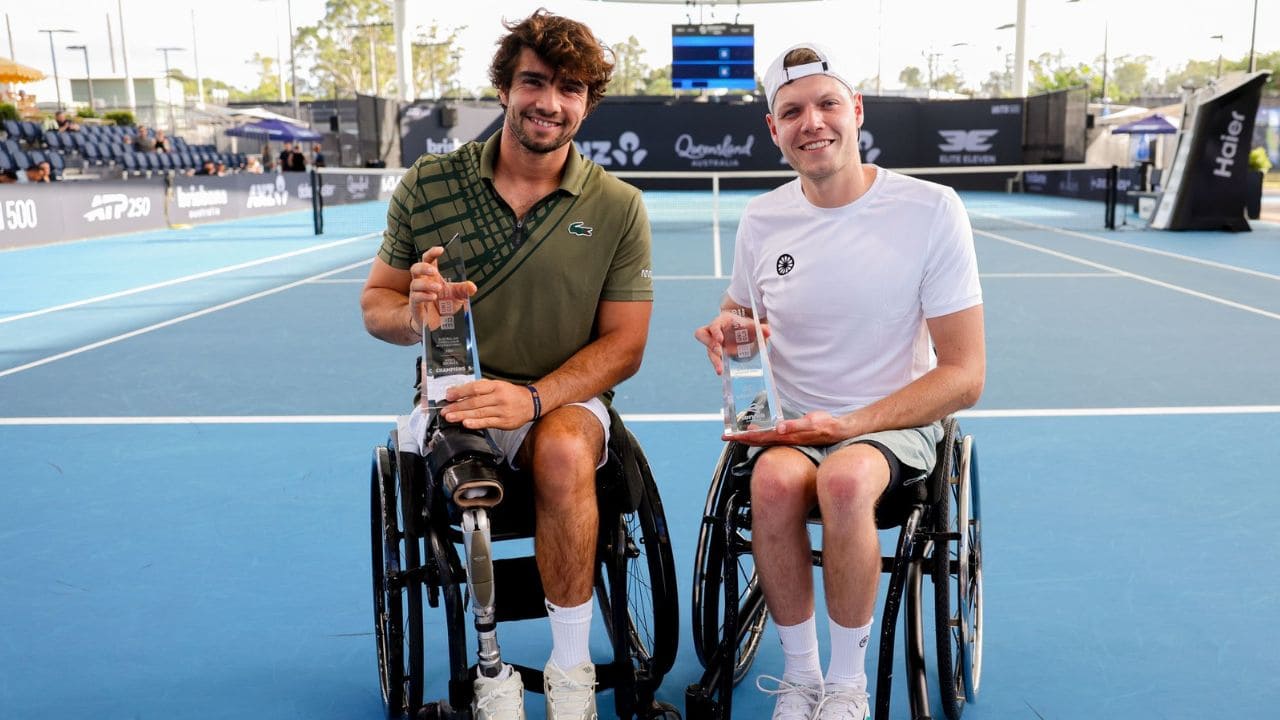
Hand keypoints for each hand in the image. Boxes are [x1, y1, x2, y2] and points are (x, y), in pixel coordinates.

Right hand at [408, 246, 476, 334]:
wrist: (437, 325)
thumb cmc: (444, 306)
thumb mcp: (457, 297)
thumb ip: (463, 290)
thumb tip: (472, 287)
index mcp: (432, 276)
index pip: (428, 260)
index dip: (432, 253)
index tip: (441, 249)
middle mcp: (423, 283)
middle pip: (415, 268)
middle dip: (423, 267)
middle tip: (433, 270)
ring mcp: (417, 294)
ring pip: (415, 283)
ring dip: (426, 284)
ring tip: (438, 288)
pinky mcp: (415, 306)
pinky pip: (415, 297)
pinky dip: (424, 296)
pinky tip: (433, 297)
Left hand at [441, 379, 536, 430]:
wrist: (531, 403)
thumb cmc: (511, 394)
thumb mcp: (498, 385)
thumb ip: (481, 387)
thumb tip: (460, 391)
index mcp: (496, 386)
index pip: (475, 388)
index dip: (460, 392)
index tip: (448, 395)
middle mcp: (499, 397)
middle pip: (474, 402)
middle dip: (457, 407)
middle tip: (445, 410)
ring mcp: (502, 410)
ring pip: (479, 413)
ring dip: (462, 415)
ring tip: (450, 417)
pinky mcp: (504, 422)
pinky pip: (487, 422)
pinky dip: (476, 423)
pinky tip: (466, 424)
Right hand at [693, 310, 768, 375]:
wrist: (741, 330)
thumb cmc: (744, 326)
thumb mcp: (751, 326)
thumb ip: (759, 328)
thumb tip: (768, 331)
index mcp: (721, 321)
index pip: (714, 325)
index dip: (715, 331)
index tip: (720, 340)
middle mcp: (713, 331)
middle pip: (702, 335)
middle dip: (710, 344)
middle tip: (719, 354)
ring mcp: (713, 342)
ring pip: (708, 349)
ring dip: (713, 360)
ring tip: (720, 371)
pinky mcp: (715, 352)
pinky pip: (713, 358)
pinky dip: (718, 365)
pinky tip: (722, 372)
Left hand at [724, 411, 846, 445]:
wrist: (837, 430)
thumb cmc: (824, 425)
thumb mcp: (811, 423)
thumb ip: (795, 426)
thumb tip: (779, 429)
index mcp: (785, 436)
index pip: (760, 437)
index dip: (744, 437)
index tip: (730, 436)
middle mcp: (784, 439)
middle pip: (758, 440)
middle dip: (741, 438)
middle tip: (725, 436)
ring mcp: (787, 439)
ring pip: (763, 439)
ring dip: (749, 437)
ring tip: (737, 434)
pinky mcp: (790, 436)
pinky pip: (771, 436)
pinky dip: (761, 434)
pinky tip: (757, 430)